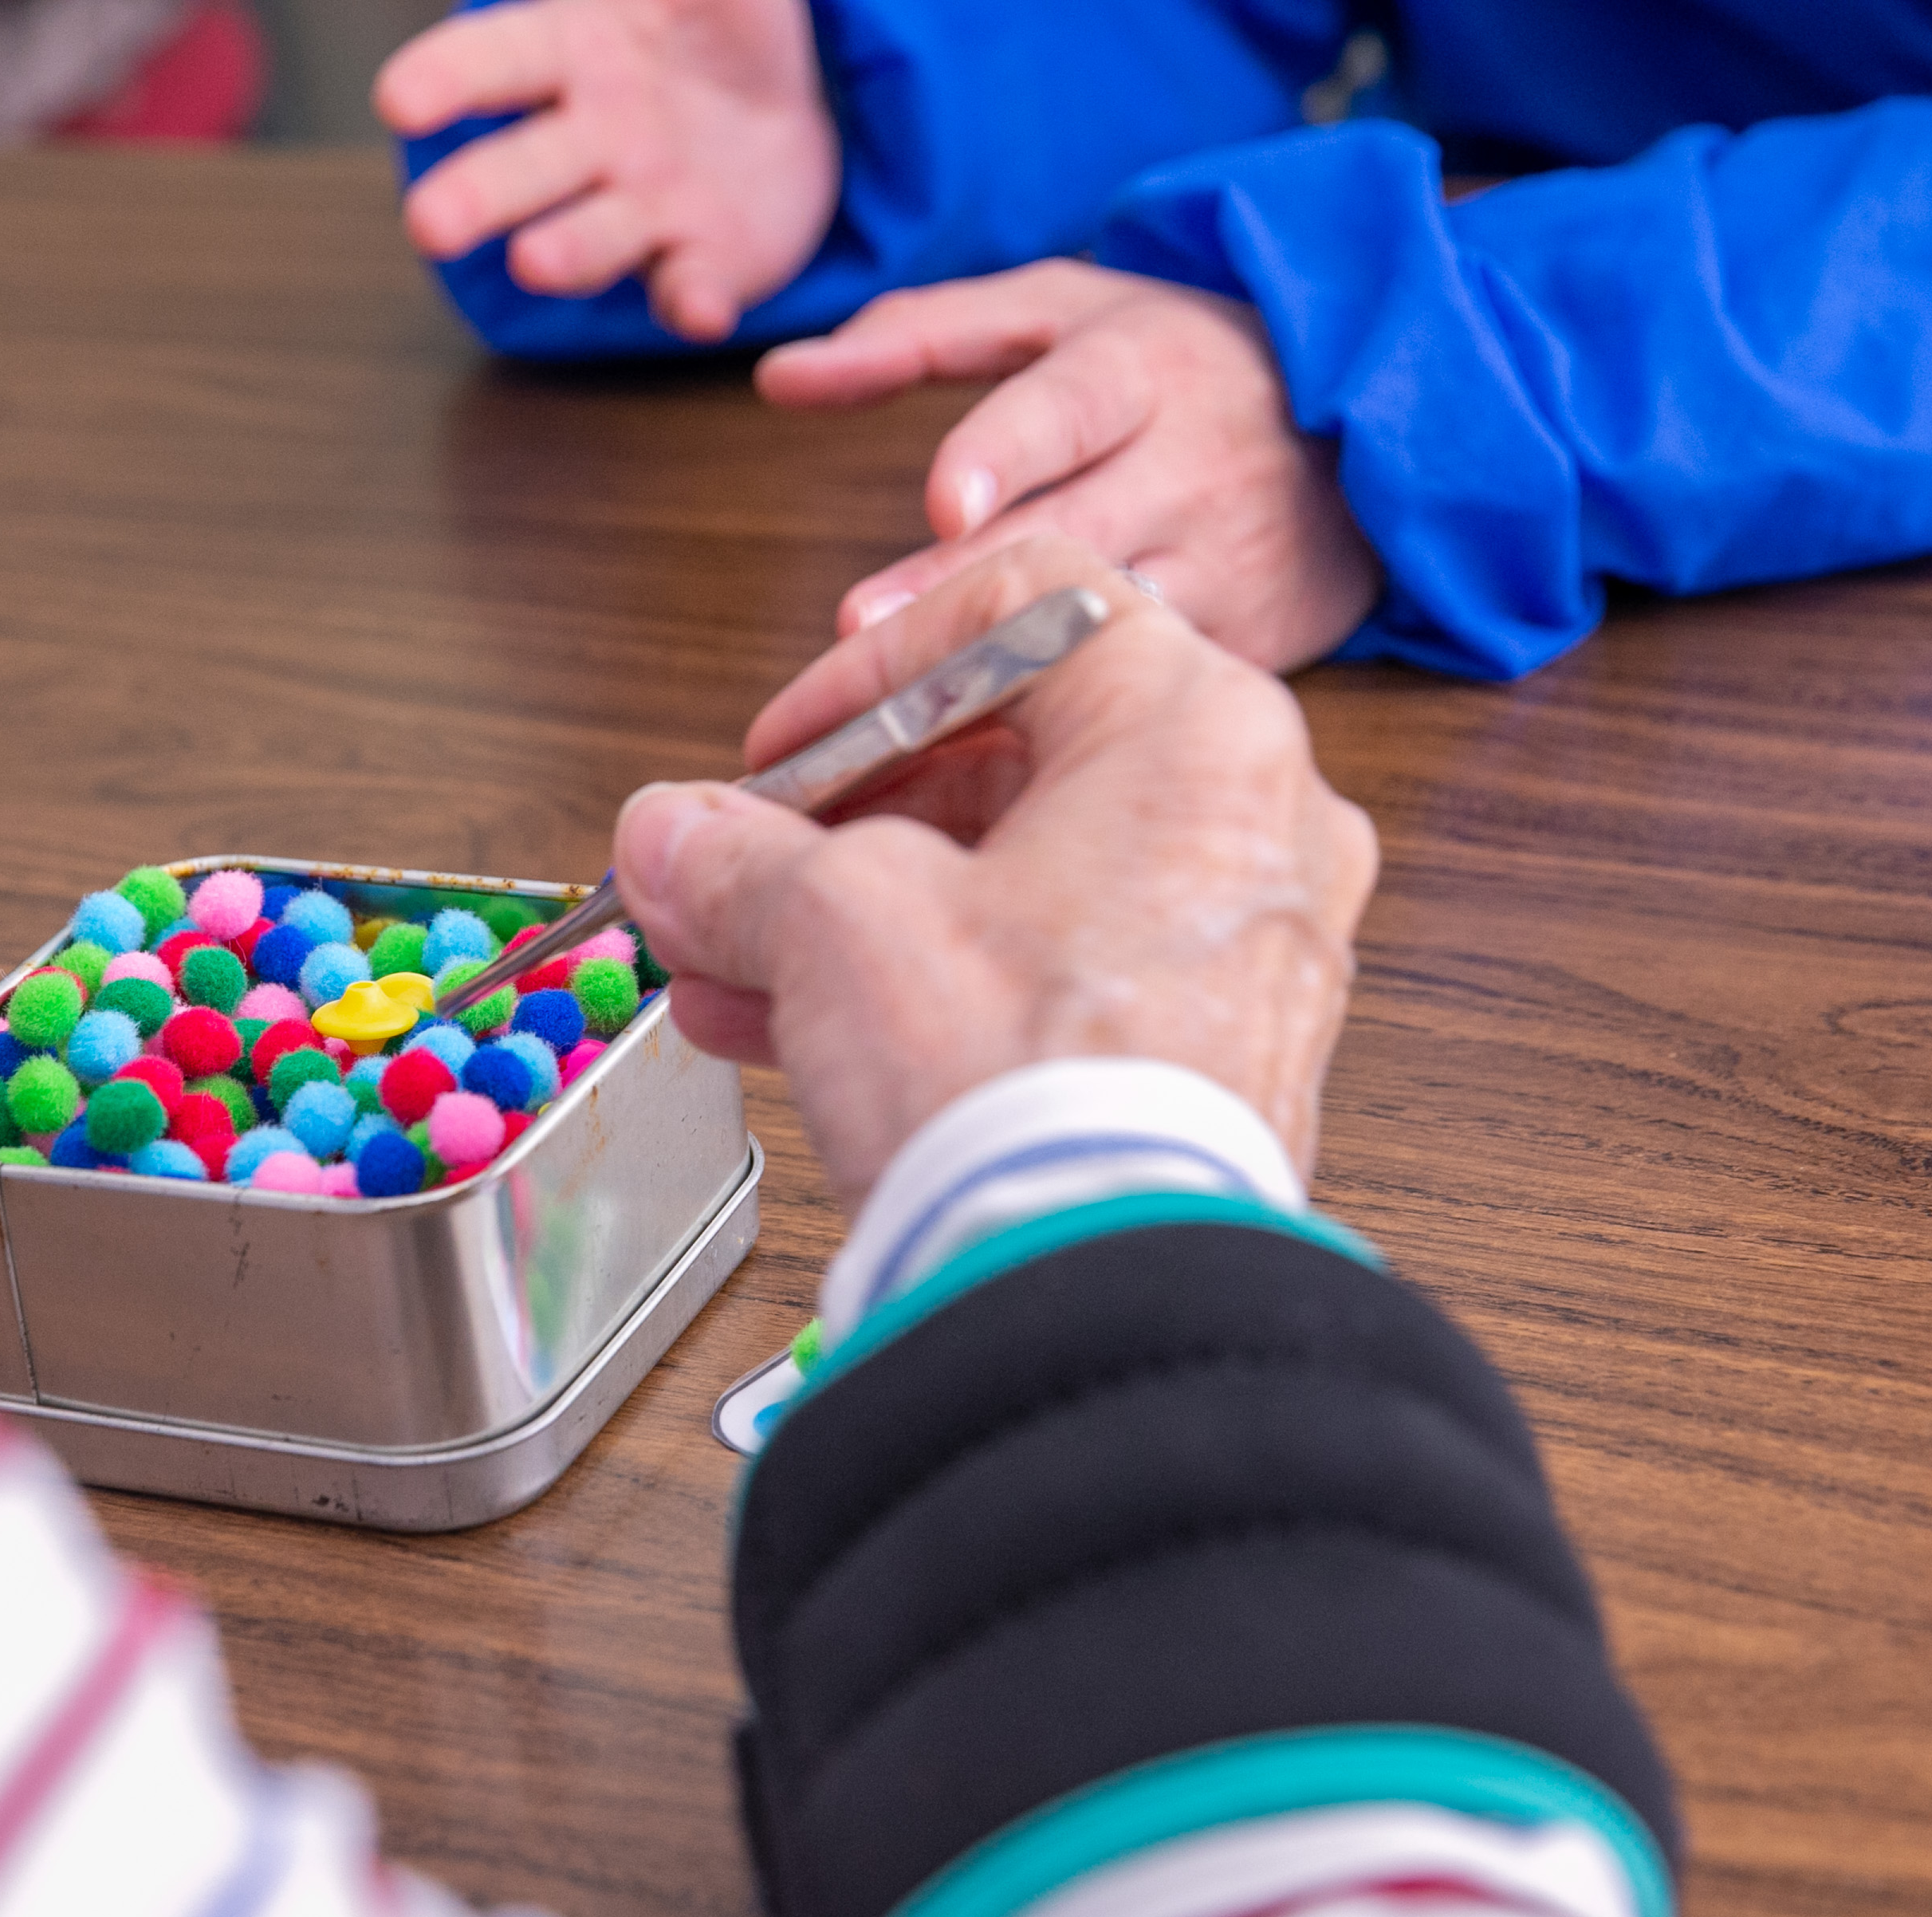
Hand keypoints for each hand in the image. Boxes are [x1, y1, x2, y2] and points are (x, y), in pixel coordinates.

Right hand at [375, 0, 836, 342]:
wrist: (785, 95)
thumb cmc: (716, 10)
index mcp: (568, 50)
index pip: (490, 61)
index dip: (445, 81)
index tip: (399, 99)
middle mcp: (588, 140)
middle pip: (519, 168)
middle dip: (474, 196)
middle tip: (429, 225)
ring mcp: (640, 207)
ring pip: (589, 237)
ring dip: (562, 253)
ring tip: (533, 261)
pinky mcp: (700, 263)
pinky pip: (689, 287)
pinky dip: (690, 301)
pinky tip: (697, 304)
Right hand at [613, 535, 1375, 1206]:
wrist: (1095, 1296)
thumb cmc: (1019, 1085)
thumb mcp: (832, 922)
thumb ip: (740, 855)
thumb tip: (675, 837)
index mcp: (1200, 730)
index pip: (1026, 606)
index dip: (870, 669)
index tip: (781, 750)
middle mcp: (1256, 826)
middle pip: (1018, 757)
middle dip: (842, 817)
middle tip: (736, 864)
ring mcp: (1248, 951)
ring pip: (1022, 884)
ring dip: (861, 912)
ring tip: (731, 965)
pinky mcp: (1216, 1060)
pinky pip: (1057, 980)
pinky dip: (936, 988)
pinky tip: (796, 1033)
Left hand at [756, 261, 1383, 672]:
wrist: (1364, 421)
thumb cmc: (1176, 363)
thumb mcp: (1061, 311)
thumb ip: (918, 336)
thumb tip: (779, 375)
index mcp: (1140, 370)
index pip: (1068, 405)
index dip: (1005, 452)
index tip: (942, 503)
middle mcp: (1191, 465)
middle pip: (1071, 534)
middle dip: (962, 591)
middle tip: (857, 635)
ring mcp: (1226, 561)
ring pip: (1114, 628)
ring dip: (1013, 678)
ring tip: (904, 719)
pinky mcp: (1249, 640)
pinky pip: (1151, 692)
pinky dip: (1072, 734)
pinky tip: (982, 769)